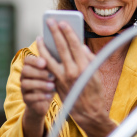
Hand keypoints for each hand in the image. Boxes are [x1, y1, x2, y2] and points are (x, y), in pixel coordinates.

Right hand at [21, 55, 54, 117]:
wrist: (44, 101)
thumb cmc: (51, 82)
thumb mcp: (53, 72)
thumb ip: (54, 65)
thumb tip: (63, 57)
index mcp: (30, 67)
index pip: (27, 59)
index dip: (34, 60)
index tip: (45, 63)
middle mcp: (24, 76)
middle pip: (25, 70)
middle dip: (39, 73)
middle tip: (52, 76)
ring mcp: (23, 88)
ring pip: (25, 84)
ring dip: (40, 84)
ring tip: (52, 86)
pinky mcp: (26, 99)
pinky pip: (29, 97)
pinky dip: (40, 96)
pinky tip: (50, 95)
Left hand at [37, 19, 116, 136]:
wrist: (89, 113)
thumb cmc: (95, 92)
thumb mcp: (97, 74)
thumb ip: (89, 59)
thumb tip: (81, 46)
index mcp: (84, 67)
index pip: (74, 45)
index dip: (68, 32)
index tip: (63, 23)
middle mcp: (72, 72)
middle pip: (60, 48)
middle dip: (54, 33)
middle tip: (50, 22)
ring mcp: (62, 79)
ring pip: (48, 59)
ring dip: (43, 46)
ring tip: (39, 37)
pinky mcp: (55, 84)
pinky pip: (47, 69)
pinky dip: (43, 60)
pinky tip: (41, 53)